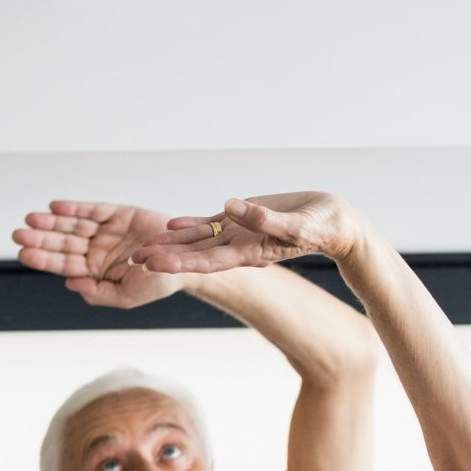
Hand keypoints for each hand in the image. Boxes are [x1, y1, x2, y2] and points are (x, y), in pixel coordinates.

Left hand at [13, 201, 187, 309]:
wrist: (186, 262)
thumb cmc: (158, 283)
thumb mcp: (127, 297)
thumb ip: (98, 293)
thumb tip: (69, 283)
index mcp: (95, 271)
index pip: (63, 264)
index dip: (43, 258)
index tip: (24, 254)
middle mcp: (96, 249)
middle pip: (62, 243)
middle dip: (41, 239)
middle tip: (19, 234)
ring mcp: (106, 231)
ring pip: (72, 225)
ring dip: (51, 222)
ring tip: (32, 219)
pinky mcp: (117, 214)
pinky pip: (92, 210)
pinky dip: (74, 208)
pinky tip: (56, 207)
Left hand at [136, 193, 364, 275]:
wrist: (336, 224)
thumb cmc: (323, 227)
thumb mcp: (299, 224)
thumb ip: (266, 219)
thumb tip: (232, 207)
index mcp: (251, 253)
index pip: (208, 261)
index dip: (180, 262)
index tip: (154, 263)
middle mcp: (240, 248)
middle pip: (195, 255)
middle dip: (165, 257)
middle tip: (134, 260)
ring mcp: (240, 234)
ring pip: (198, 240)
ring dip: (170, 244)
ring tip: (141, 247)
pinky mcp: (244, 219)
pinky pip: (211, 223)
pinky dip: (190, 224)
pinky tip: (169, 224)